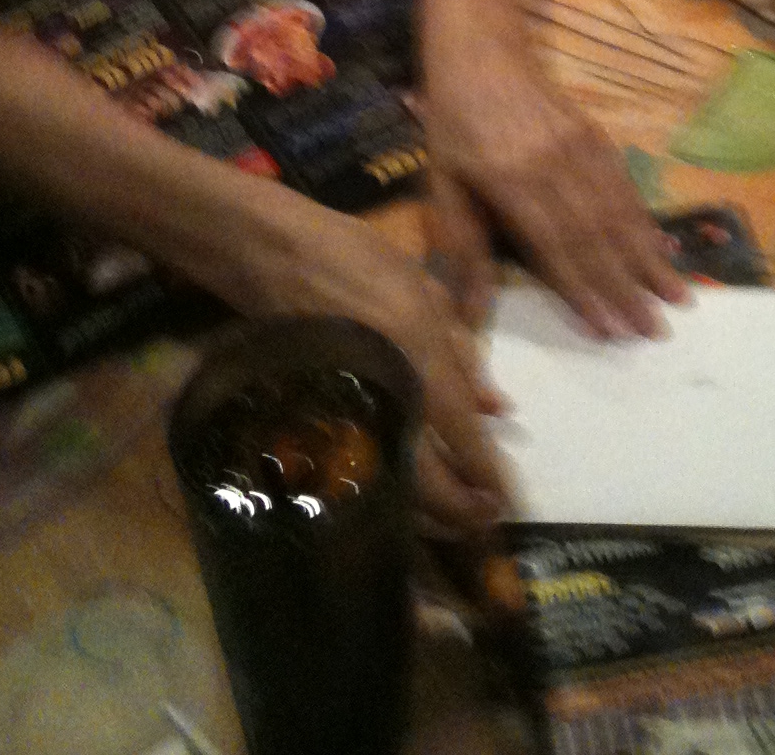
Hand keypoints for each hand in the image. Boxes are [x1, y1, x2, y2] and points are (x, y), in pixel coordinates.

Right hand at [255, 195, 508, 536]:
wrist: (271, 253)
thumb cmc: (353, 253)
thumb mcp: (422, 288)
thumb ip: (460, 350)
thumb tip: (494, 406)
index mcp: (416, 352)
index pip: (461, 431)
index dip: (485, 471)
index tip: (503, 497)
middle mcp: (384, 389)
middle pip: (427, 477)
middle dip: (460, 509)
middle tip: (484, 520)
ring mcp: (344, 410)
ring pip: (390, 485)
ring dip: (427, 511)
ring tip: (454, 518)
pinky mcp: (313, 419)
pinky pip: (357, 469)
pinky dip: (386, 493)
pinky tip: (407, 497)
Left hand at [423, 42, 687, 338]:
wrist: (481, 50)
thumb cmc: (452, 121)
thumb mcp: (441, 183)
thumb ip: (462, 247)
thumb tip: (471, 313)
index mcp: (512, 178)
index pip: (556, 244)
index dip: (585, 289)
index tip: (610, 330)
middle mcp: (556, 163)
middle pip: (598, 233)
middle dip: (629, 285)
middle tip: (657, 331)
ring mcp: (581, 146)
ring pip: (620, 210)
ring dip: (649, 257)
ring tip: (677, 296)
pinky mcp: (596, 135)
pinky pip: (623, 184)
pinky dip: (644, 220)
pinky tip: (659, 246)